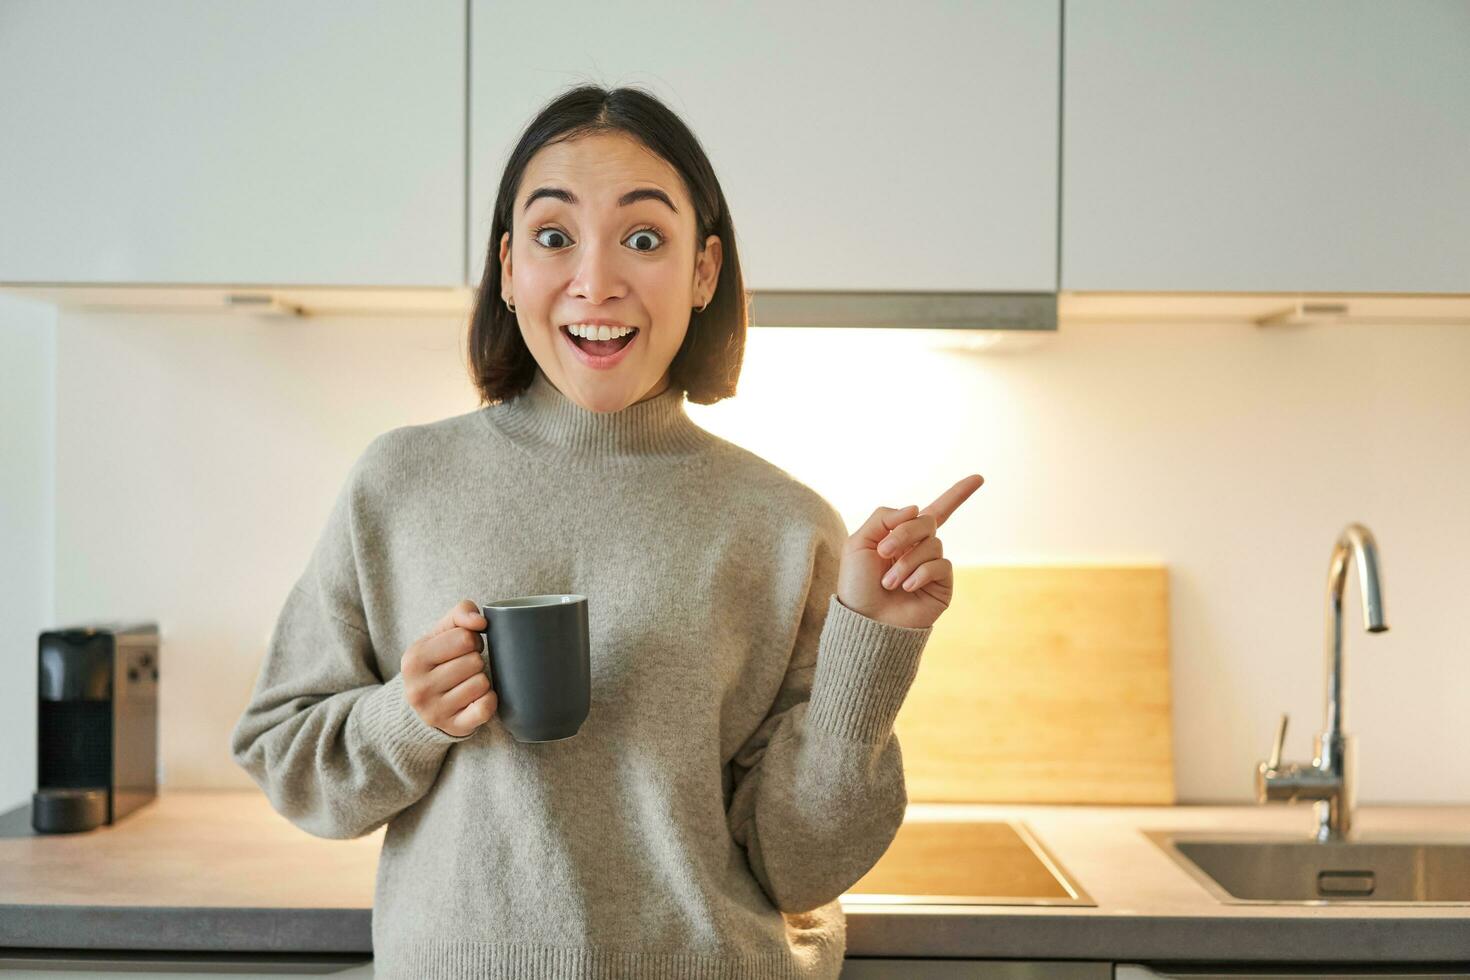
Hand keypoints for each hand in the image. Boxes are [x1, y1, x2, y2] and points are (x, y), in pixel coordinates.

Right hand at [401, 599, 497, 737]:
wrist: (425, 702)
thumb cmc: (439, 659)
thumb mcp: (442, 632)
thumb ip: (461, 613)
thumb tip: (480, 622)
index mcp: (413, 658)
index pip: (464, 638)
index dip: (472, 639)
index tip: (464, 647)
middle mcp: (418, 688)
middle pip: (474, 662)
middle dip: (476, 660)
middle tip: (466, 666)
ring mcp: (434, 711)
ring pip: (482, 684)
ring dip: (482, 680)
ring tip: (467, 682)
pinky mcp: (452, 727)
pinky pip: (485, 708)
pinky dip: (489, 700)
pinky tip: (478, 698)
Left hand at [836, 474, 983, 629]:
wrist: (865, 620)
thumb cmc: (857, 584)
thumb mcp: (859, 542)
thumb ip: (884, 517)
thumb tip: (917, 508)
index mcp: (903, 536)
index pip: (935, 511)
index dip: (958, 494)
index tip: (979, 477)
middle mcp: (921, 549)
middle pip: (927, 521)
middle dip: (904, 533)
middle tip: (884, 552)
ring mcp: (933, 567)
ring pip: (932, 544)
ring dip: (906, 561)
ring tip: (889, 582)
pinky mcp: (942, 585)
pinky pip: (941, 564)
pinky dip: (920, 573)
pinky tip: (907, 587)